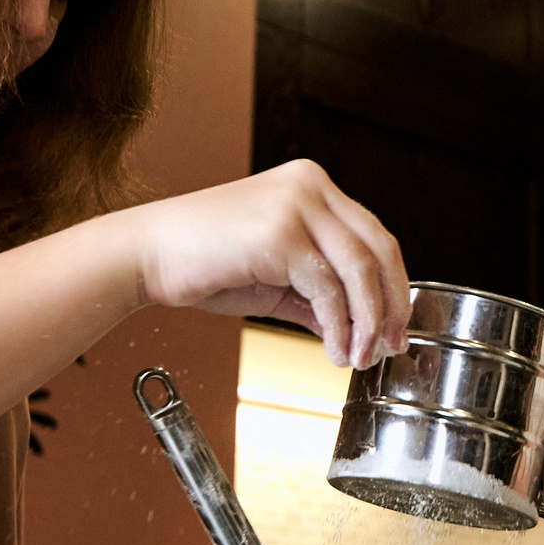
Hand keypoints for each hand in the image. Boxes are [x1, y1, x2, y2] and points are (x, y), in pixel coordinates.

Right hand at [131, 160, 409, 368]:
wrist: (147, 255)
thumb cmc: (204, 262)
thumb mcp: (276, 279)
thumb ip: (319, 296)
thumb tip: (358, 333)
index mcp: (312, 186)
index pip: (374, 236)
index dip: (392, 286)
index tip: (397, 327)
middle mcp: (310, 186)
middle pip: (378, 248)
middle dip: (391, 306)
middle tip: (392, 348)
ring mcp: (296, 205)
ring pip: (358, 270)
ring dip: (367, 323)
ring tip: (360, 358)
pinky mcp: (279, 234)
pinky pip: (326, 288)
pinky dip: (338, 327)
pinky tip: (334, 352)